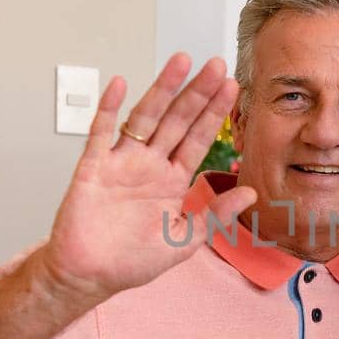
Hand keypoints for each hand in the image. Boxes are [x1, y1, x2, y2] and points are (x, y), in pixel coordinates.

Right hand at [38, 53, 255, 302]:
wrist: (89, 276)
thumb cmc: (131, 261)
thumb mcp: (184, 240)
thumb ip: (215, 215)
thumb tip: (250, 193)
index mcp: (171, 180)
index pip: (198, 138)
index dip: (214, 113)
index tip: (231, 87)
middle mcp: (149, 165)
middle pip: (177, 120)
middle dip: (197, 93)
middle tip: (216, 65)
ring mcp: (121, 162)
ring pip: (145, 117)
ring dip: (162, 90)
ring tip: (180, 62)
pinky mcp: (93, 167)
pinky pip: (101, 132)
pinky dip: (109, 108)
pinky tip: (119, 84)